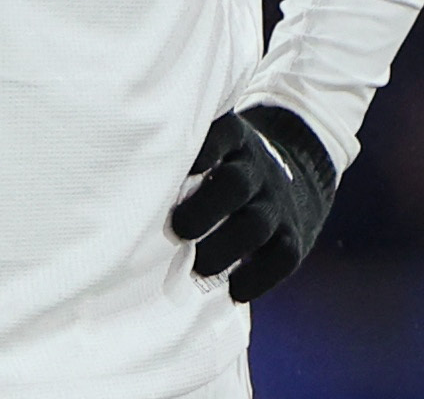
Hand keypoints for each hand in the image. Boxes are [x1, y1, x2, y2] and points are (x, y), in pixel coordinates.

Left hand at [169, 106, 335, 302]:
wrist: (296, 181)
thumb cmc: (228, 170)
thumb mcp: (215, 149)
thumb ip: (183, 161)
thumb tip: (126, 185)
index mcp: (236, 142)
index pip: (226, 133)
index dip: (207, 146)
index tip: (187, 165)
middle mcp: (259, 170)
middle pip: (236, 184)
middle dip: (205, 209)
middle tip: (178, 230)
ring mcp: (278, 203)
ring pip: (257, 223)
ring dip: (225, 248)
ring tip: (198, 268)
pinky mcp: (295, 236)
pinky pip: (283, 257)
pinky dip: (258, 277)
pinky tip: (234, 290)